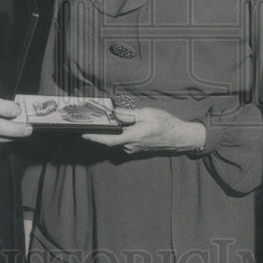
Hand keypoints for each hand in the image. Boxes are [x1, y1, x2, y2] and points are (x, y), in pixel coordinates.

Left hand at [82, 107, 205, 154]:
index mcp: (133, 137)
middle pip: (111, 139)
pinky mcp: (136, 148)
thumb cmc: (166, 124)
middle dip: (101, 131)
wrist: (179, 137)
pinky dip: (119, 134)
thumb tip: (115, 113)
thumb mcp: (148, 114)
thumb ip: (130, 114)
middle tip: (92, 121)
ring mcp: (133, 149)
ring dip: (112, 132)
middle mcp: (130, 146)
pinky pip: (124, 141)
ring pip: (118, 139)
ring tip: (106, 120)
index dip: (95, 137)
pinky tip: (121, 125)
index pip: (109, 139)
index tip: (83, 133)